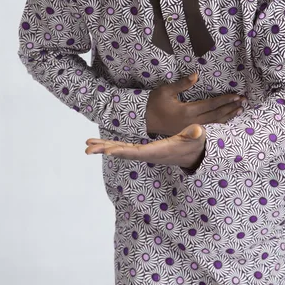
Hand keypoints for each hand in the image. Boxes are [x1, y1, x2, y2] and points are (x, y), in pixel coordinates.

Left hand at [85, 123, 206, 170]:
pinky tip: (101, 144)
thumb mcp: (197, 137)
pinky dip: (112, 146)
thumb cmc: (195, 144)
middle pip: (123, 153)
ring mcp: (145, 152)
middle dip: (106, 150)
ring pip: (121, 150)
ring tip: (87, 146)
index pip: (137, 152)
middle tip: (88, 149)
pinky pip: (125, 148)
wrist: (195, 154)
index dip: (122, 151)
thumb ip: (195, 134)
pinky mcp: (144, 149)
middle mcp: (148, 154)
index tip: (108, 151)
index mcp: (158, 151)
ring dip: (104, 147)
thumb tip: (196, 130)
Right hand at [146, 72, 245, 136]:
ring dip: (228, 116)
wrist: (144, 121)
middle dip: (230, 108)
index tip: (236, 95)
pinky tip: (227, 120)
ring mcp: (191, 129)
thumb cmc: (154, 104)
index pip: (210, 105)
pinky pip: (209, 129)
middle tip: (243, 101)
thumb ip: (182, 84)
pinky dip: (220, 124)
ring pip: (214, 124)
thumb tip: (196, 75)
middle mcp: (192, 122)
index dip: (224, 100)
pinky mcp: (190, 131)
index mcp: (187, 112)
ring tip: (239, 110)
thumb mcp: (165, 91)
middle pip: (216, 116)